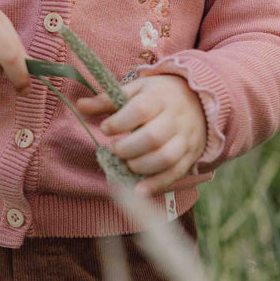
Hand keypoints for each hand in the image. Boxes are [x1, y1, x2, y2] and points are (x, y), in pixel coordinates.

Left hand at [78, 74, 206, 195]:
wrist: (199, 100)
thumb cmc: (159, 96)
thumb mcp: (136, 90)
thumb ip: (107, 100)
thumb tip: (80, 106)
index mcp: (159, 97)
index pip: (140, 109)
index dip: (119, 122)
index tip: (106, 128)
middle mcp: (175, 118)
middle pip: (152, 137)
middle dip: (127, 148)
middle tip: (114, 149)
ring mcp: (185, 138)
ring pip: (165, 158)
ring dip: (140, 166)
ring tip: (126, 164)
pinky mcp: (190, 155)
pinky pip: (175, 173)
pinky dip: (156, 185)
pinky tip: (139, 191)